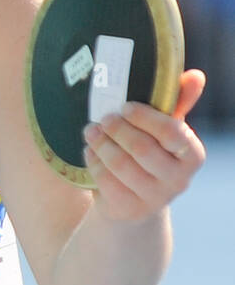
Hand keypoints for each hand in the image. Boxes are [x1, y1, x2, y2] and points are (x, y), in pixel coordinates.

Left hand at [82, 70, 205, 222]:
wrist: (134, 200)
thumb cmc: (152, 154)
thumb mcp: (164, 130)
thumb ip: (177, 102)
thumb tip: (195, 76)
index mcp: (192, 155)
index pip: (173, 132)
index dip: (145, 118)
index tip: (125, 107)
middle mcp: (179, 180)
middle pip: (143, 149)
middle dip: (118, 130)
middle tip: (103, 119)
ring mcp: (154, 198)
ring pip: (121, 165)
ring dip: (102, 144)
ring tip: (91, 131)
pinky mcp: (129, 209)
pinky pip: (106, 181)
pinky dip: (94, 162)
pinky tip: (90, 151)